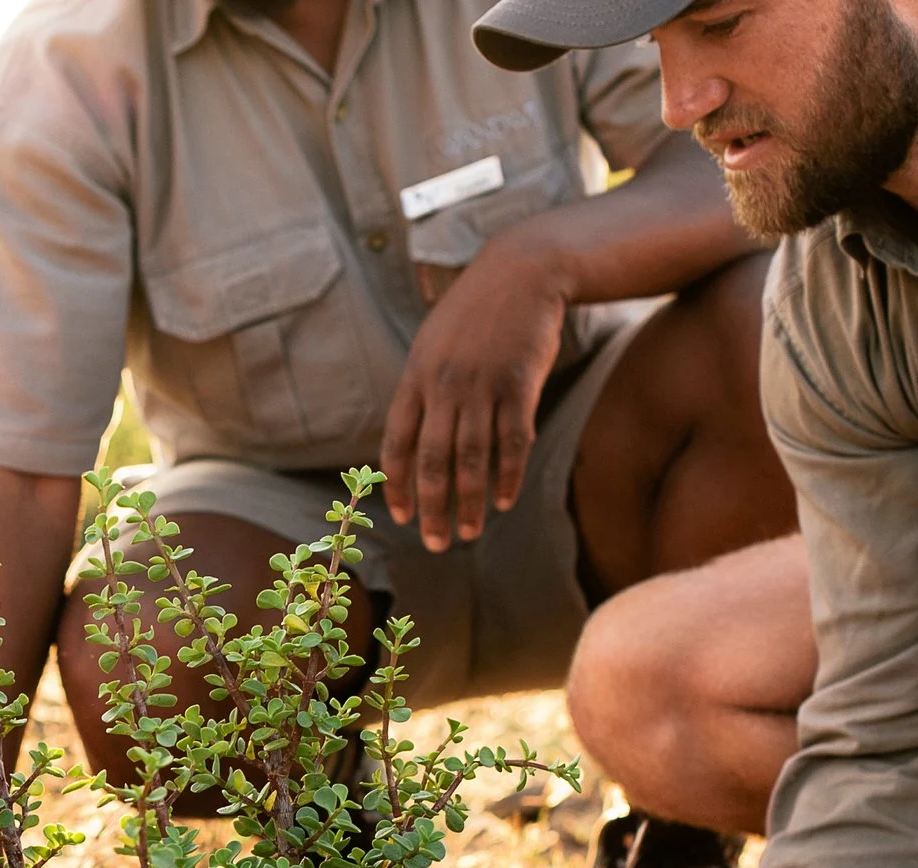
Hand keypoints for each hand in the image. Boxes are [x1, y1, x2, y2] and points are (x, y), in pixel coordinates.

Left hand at [379, 247, 571, 548]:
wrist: (522, 272)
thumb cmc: (475, 313)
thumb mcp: (432, 345)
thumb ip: (421, 389)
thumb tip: (412, 439)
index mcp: (414, 379)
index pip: (395, 445)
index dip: (395, 487)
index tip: (401, 518)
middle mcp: (443, 386)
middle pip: (431, 462)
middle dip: (431, 509)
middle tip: (436, 544)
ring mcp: (481, 386)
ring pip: (471, 460)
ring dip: (468, 503)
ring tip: (468, 533)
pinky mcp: (519, 385)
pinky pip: (512, 442)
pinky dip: (507, 476)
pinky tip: (502, 502)